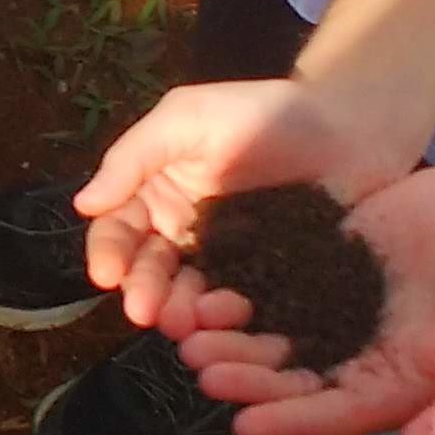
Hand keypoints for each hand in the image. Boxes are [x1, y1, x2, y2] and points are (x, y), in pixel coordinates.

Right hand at [69, 78, 402, 339]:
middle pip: (150, 270)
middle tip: (146, 313)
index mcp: (158, 193)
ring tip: (185, 323)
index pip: (118, 230)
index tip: (106, 275)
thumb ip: (135, 156)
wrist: (351, 125)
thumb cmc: (264, 111)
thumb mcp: (188, 118)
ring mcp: (226, 259)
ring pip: (190, 294)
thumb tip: (83, 204)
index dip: (108, 253)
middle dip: (143, 292)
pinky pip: (241, 303)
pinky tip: (229, 322)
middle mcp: (184, 232)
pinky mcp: (267, 279)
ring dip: (180, 311)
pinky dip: (228, 317)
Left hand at [191, 160, 434, 434]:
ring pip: (270, 334)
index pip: (331, 413)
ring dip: (231, 339)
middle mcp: (352, 358)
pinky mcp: (316, 269)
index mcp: (389, 387)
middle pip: (288, 377)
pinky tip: (202, 285)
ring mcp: (330, 313)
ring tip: (190, 334)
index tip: (244, 424)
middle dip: (245, 377)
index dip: (288, 420)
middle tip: (201, 370)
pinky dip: (237, 289)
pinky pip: (270, 284)